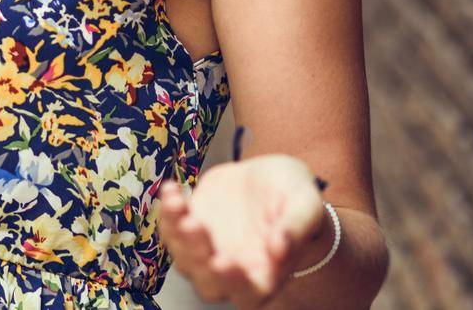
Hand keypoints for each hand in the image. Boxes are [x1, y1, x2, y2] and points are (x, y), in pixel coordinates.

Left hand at [156, 154, 328, 306]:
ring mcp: (208, 252)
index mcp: (266, 275)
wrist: (269, 178)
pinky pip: (171, 229)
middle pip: (208, 283)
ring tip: (177, 202)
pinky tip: (171, 191)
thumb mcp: (305, 205)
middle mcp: (233, 271)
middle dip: (196, 258)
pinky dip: (167, 212)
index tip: (222, 262)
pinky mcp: (190, 228)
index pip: (248, 293)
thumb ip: (296, 227)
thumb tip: (280, 248)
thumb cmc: (293, 197)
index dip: (232, 282)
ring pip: (183, 258)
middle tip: (194, 226)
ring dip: (175, 233)